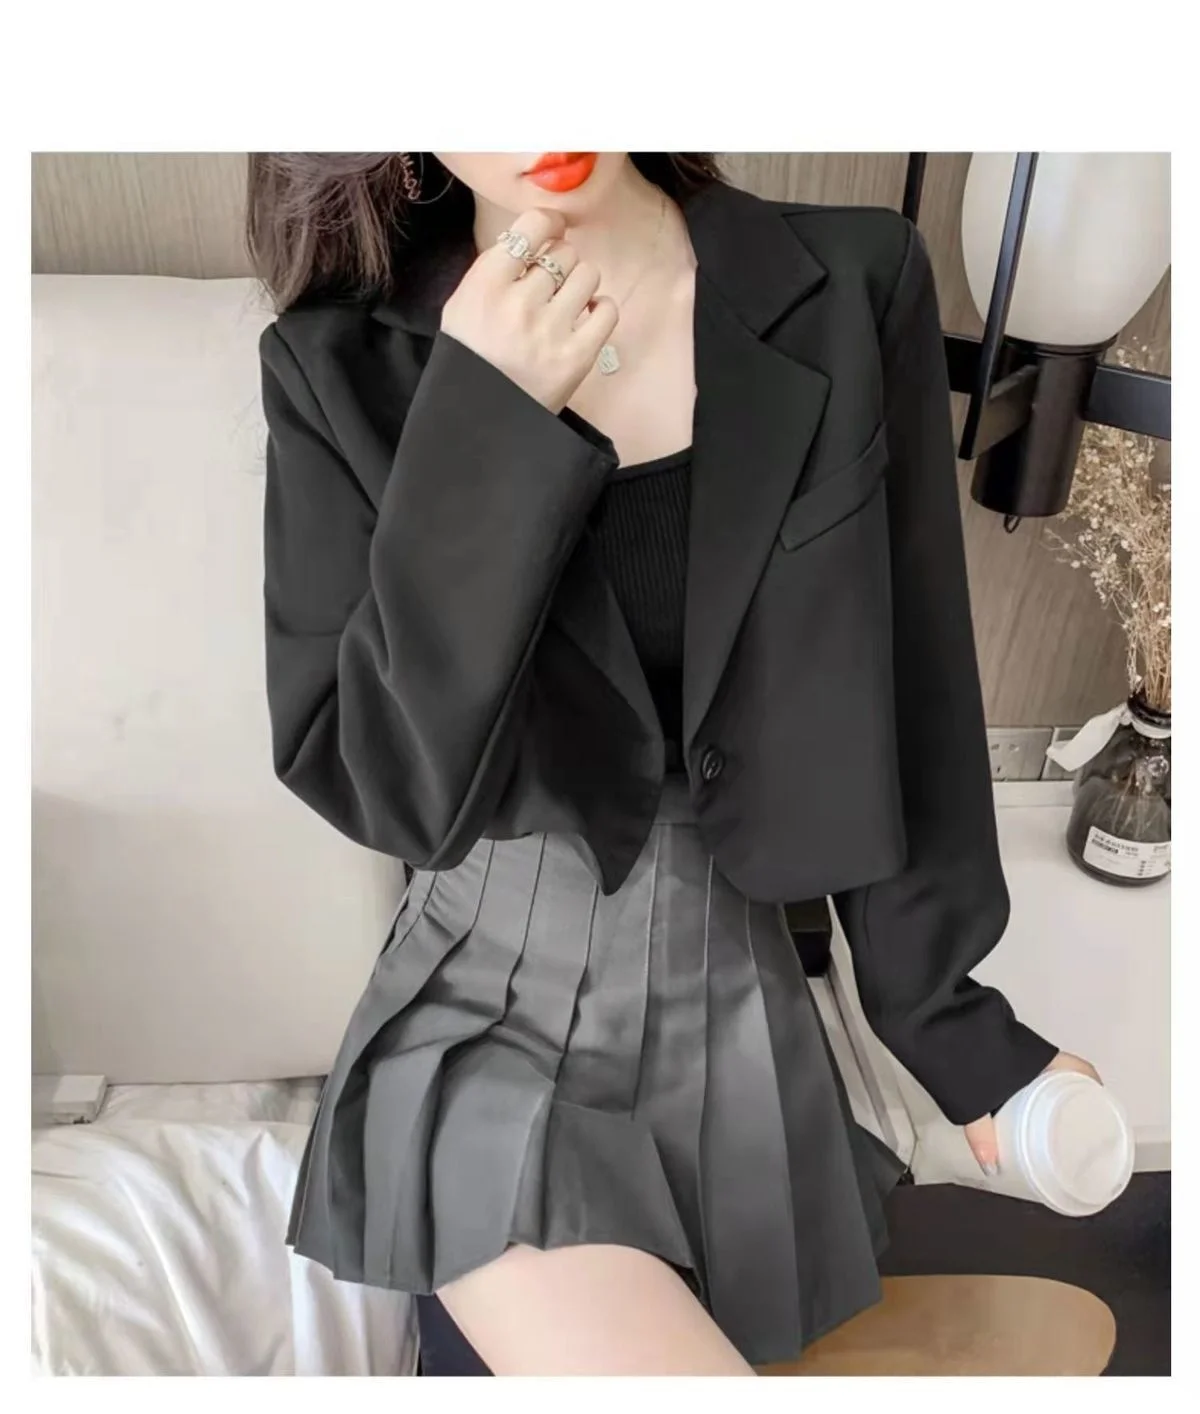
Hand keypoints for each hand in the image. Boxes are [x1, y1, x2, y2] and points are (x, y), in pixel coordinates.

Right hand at [440, 207, 618, 415]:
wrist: (482, 414)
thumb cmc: (472, 355)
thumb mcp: (463, 303)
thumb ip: (495, 268)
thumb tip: (539, 235)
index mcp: (486, 284)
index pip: (533, 226)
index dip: (549, 224)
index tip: (553, 230)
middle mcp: (519, 304)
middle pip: (563, 251)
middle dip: (559, 263)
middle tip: (549, 286)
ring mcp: (550, 331)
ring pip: (588, 274)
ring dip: (580, 284)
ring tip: (566, 303)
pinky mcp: (577, 357)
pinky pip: (607, 310)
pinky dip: (600, 308)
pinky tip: (585, 317)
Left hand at [963, 1050, 1102, 1174]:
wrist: (935, 1020)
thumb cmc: (960, 1056)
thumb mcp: (973, 1100)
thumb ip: (981, 1133)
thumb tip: (991, 1168)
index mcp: (1038, 1059)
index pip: (1080, 1068)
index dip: (1094, 1086)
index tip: (1100, 1107)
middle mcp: (1032, 1051)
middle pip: (1065, 1071)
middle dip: (1073, 1093)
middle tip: (1077, 1121)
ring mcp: (1016, 1045)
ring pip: (1044, 1069)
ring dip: (1052, 1088)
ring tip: (1052, 1117)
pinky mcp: (998, 1045)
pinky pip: (1027, 1067)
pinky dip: (1031, 1083)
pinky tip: (1022, 1100)